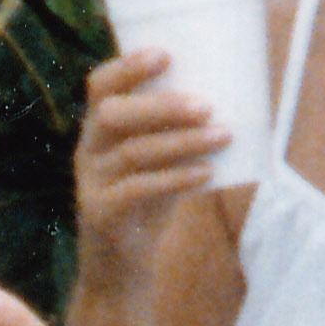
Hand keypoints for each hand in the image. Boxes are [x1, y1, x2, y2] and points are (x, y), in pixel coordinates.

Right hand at [70, 48, 234, 251]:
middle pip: (113, 114)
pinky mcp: (101, 215)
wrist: (120, 270)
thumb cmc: (147, 204)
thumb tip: (237, 101)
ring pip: (133, 152)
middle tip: (207, 105)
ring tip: (223, 135)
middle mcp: (88, 150)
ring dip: (182, 141)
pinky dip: (175, 178)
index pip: (101, 85)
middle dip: (161, 105)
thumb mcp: (158, 163)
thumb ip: (178, 135)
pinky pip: (138, 190)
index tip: (166, 55)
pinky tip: (206, 173)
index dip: (128, 66)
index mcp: (98, 129)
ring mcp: (91, 183)